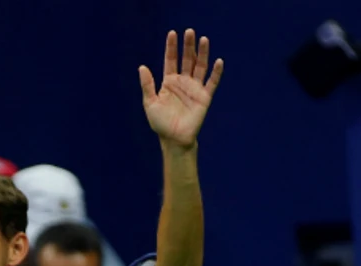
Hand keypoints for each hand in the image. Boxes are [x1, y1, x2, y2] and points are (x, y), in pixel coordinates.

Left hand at [140, 29, 223, 149]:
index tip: (172, 33)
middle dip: (188, 46)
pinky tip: (218, 61)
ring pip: (200, 67)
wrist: (174, 140)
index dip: (171, 47)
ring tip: (203, 39)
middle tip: (189, 31)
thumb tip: (142, 67)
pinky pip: (212, 83)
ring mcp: (194, 89)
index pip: (171, 60)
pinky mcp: (204, 98)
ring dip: (202, 53)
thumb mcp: (150, 103)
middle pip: (187, 59)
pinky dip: (216, 73)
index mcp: (169, 82)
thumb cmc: (160, 123)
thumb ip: (147, 85)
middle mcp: (183, 82)